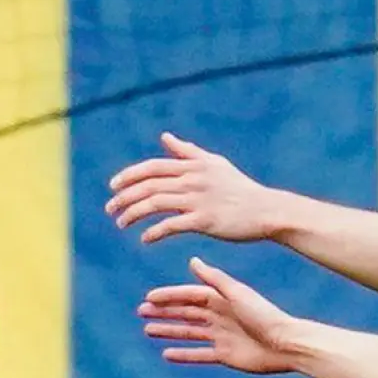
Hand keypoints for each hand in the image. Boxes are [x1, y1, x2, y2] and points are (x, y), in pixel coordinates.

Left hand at [107, 133, 282, 243]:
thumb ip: (188, 152)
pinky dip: (154, 232)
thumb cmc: (241, 189)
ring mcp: (199, 200)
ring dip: (132, 215)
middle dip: (124, 198)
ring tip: (121, 224)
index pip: (152, 167)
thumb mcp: (215, 165)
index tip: (112, 187)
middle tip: (110, 210)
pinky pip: (171, 225)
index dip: (128, 176)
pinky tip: (145, 239)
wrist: (267, 211)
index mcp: (194, 166)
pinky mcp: (205, 220)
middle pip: (148, 185)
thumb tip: (164, 137)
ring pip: (154, 204)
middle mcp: (193, 180)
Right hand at [141, 258, 297, 374]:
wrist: (286, 344)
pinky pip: (200, 355)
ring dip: (169, 331)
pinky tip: (166, 354)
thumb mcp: (237, 294)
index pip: (190, 296)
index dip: (170, 296)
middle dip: (165, 312)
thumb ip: (215, 279)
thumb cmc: (264, 315)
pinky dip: (184, 354)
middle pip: (187, 313)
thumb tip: (192, 260)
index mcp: (223, 300)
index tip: (149, 297)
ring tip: (148, 329)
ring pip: (189, 333)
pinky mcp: (226, 355)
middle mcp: (221, 317)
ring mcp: (223, 336)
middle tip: (141, 312)